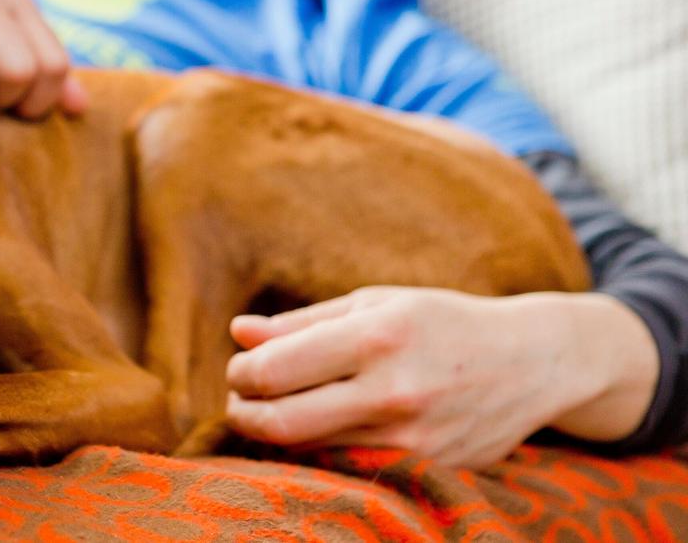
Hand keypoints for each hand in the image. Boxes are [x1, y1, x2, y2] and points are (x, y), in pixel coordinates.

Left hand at [225, 286, 657, 468]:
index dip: (240, 374)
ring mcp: (413, 438)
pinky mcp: (427, 469)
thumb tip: (238, 333)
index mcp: (377, 335)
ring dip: (279, 435)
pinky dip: (322, 453)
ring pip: (312, 452)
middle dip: (244, 414)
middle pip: (282, 423)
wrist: (534, 362)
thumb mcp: (375, 303)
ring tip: (280, 410)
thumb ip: (302, 323)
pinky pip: (349, 468)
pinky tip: (322, 430)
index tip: (240, 370)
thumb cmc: (441, 322)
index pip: (273, 371)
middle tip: (241, 401)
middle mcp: (394, 390)